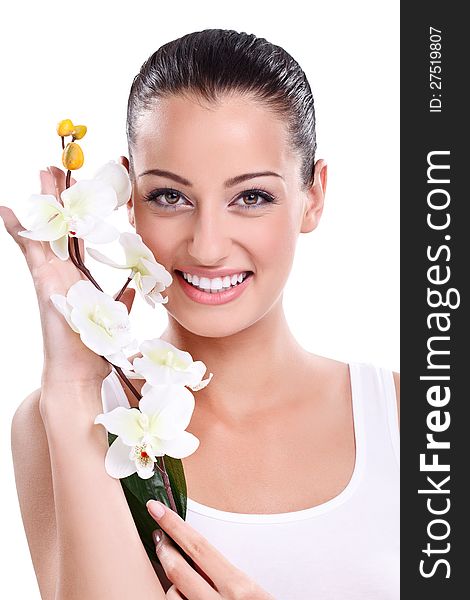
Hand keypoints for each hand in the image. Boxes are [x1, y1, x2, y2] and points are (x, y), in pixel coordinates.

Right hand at [0, 167, 134, 386]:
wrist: (80, 370)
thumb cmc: (95, 344)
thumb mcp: (113, 313)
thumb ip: (122, 297)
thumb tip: (135, 285)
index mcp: (80, 276)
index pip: (82, 234)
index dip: (86, 211)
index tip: (91, 186)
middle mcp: (63, 272)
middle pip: (61, 226)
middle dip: (60, 196)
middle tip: (58, 167)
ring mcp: (51, 276)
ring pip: (47, 230)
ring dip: (46, 202)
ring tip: (43, 173)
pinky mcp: (44, 284)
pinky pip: (29, 253)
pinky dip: (19, 232)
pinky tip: (7, 211)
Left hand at [147, 500, 275, 599]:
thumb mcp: (252, 593)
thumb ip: (225, 576)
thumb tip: (196, 556)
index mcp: (239, 588)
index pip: (198, 546)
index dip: (173, 525)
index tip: (157, 509)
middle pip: (177, 568)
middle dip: (163, 548)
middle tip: (158, 536)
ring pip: (172, 594)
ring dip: (172, 585)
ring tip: (181, 581)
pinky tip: (186, 597)